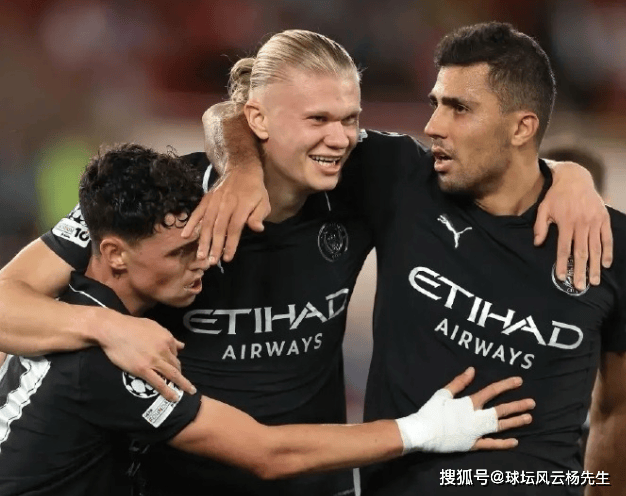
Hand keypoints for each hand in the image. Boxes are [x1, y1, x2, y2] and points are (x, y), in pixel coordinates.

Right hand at [96, 309, 195, 401]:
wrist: (113, 330)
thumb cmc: (131, 326)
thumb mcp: (154, 326)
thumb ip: (169, 337)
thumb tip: (181, 346)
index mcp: (167, 338)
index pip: (175, 353)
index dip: (174, 360)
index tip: (173, 366)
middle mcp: (164, 350)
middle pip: (176, 365)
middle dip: (180, 374)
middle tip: (183, 382)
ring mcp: (154, 361)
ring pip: (172, 375)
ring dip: (183, 384)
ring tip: (190, 391)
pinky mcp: (143, 370)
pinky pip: (159, 383)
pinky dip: (168, 391)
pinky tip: (174, 397)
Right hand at [182, 166, 269, 264]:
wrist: (241, 169)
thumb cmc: (255, 190)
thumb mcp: (264, 202)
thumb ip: (259, 215)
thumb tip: (257, 228)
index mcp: (242, 206)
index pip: (235, 228)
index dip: (231, 244)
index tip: (227, 258)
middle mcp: (227, 204)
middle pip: (219, 228)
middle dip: (214, 246)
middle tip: (211, 262)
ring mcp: (215, 201)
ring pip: (207, 222)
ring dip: (203, 239)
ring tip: (200, 254)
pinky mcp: (207, 199)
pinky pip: (197, 212)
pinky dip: (191, 223)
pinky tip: (185, 235)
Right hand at [395, 367, 533, 453]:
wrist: (423, 432)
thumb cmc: (431, 411)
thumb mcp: (443, 393)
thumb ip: (459, 382)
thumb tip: (472, 370)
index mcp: (469, 403)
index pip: (491, 391)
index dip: (506, 385)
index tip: (519, 381)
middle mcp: (476, 417)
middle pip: (501, 410)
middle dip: (517, 405)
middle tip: (532, 403)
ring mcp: (476, 432)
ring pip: (500, 426)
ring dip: (515, 422)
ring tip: (529, 418)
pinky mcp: (473, 444)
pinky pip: (491, 444)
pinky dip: (503, 444)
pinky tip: (515, 441)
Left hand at [534, 161, 611, 289]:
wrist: (575, 178)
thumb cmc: (556, 195)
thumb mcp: (543, 208)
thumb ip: (540, 226)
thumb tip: (537, 244)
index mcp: (565, 222)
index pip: (563, 248)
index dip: (562, 263)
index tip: (561, 277)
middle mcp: (581, 223)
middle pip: (581, 252)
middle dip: (580, 270)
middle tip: (579, 286)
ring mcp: (594, 221)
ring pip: (595, 248)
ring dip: (595, 266)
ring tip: (594, 281)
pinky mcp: (603, 218)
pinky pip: (607, 237)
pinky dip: (607, 251)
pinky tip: (606, 263)